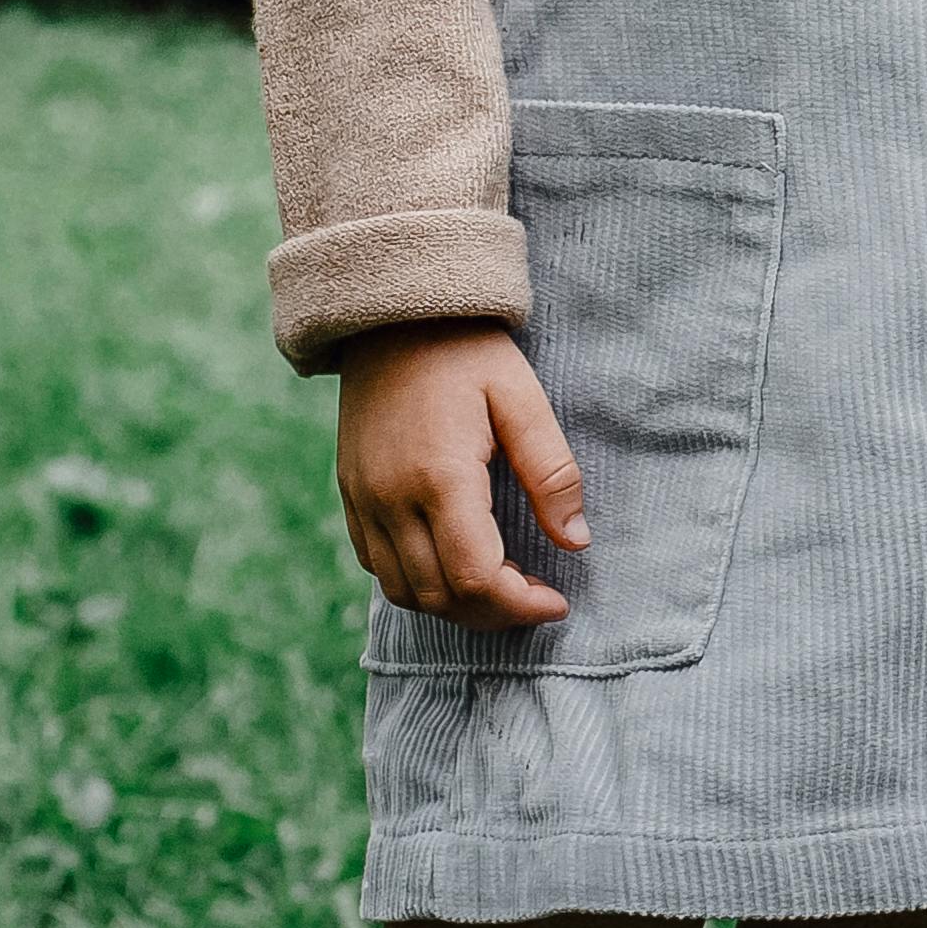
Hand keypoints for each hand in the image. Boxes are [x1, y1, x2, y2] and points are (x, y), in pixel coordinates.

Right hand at [335, 321, 588, 630]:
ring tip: (501, 588)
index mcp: (441, 476)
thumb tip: (576, 541)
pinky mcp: (350, 493)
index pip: (476, 577)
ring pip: (402, 591)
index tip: (557, 601)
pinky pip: (375, 565)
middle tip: (536, 598)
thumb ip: (552, 473)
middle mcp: (391, 498)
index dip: (520, 605)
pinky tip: (454, 566)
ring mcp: (363, 499)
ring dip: (454, 606)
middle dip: (493, 613)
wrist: (392, 314)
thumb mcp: (524, 399)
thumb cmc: (467, 351)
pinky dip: (416, 584)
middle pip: (439, 597)